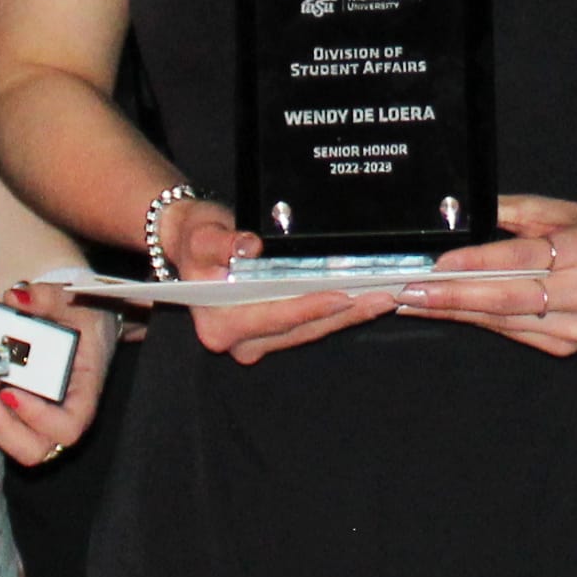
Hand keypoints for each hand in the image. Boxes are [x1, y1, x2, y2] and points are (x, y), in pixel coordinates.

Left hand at [0, 285, 114, 467]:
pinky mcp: (21, 414)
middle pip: (37, 450)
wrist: (86, 323)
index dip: (39, 419)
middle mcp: (62, 415)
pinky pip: (2, 429)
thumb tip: (16, 297)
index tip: (13, 391)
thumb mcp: (75, 302)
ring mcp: (40, 419)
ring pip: (16, 446)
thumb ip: (48, 297)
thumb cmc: (86, 318)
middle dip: (5, 429)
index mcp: (83, 394)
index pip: (68, 428)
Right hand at [159, 196, 399, 366]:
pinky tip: (363, 301)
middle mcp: (237, 341)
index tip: (341, 295)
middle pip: (299, 329)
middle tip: (381, 297)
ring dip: (347, 316)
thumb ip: (220, 242)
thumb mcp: (202, 234)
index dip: (308, 307)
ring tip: (383, 298)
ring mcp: (256, 342)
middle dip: (342, 313)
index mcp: (218, 324)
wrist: (194, 247)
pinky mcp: (272, 335)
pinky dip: (336, 314)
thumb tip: (248, 245)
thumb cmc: (197, 240)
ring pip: (309, 332)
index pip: (273, 317)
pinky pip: (309, 327)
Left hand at [397, 195, 576, 356]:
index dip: (477, 264)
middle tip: (410, 292)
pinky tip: (451, 311)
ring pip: (505, 320)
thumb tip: (463, 213)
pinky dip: (480, 320)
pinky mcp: (568, 345)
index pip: (521, 258)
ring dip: (457, 311)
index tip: (438, 265)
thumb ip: (512, 210)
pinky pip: (514, 332)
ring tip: (417, 303)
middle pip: (508, 297)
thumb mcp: (560, 211)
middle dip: (452, 296)